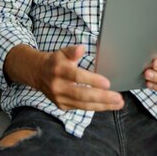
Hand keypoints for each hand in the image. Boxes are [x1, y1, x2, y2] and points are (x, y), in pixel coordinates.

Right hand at [4, 43, 123, 111]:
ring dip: (102, 105)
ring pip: (83, 105)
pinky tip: (107, 105)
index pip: (78, 77)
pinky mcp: (62, 106)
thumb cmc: (55, 61)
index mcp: (59, 70)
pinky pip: (81, 108)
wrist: (38, 73)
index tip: (108, 83)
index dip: (93, 81)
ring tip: (118, 103)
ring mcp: (59, 98)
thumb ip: (72, 51)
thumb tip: (81, 49)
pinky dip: (95, 107)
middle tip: (118, 98)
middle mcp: (58, 86)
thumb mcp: (62, 52)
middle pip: (82, 95)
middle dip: (102, 97)